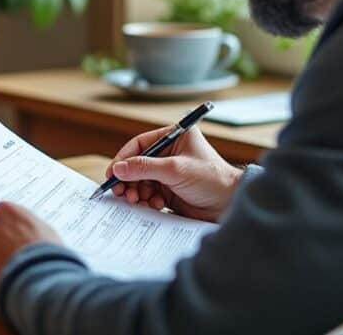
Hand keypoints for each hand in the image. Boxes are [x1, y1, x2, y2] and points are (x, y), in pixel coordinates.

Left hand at [0, 202, 61, 311]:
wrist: (38, 283)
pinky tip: (4, 288)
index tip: (16, 240)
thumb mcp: (45, 230)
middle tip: (13, 260)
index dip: (9, 231)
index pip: (1, 216)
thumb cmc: (46, 255)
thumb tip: (26, 235)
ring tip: (11, 277)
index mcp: (3, 211)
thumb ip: (27, 227)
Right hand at [105, 126, 242, 221]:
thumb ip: (144, 168)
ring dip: (136, 191)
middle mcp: (170, 154)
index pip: (140, 144)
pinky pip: (149, 194)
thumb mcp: (175, 170)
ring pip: (140, 181)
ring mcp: (169, 173)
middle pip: (137, 165)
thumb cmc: (212, 179)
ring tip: (137, 200)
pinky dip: (147, 200)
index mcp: (174, 138)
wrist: (230, 205)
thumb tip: (118, 168)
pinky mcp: (170, 191)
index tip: (112, 173)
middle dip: (128, 179)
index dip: (123, 158)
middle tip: (120, 191)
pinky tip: (155, 204)